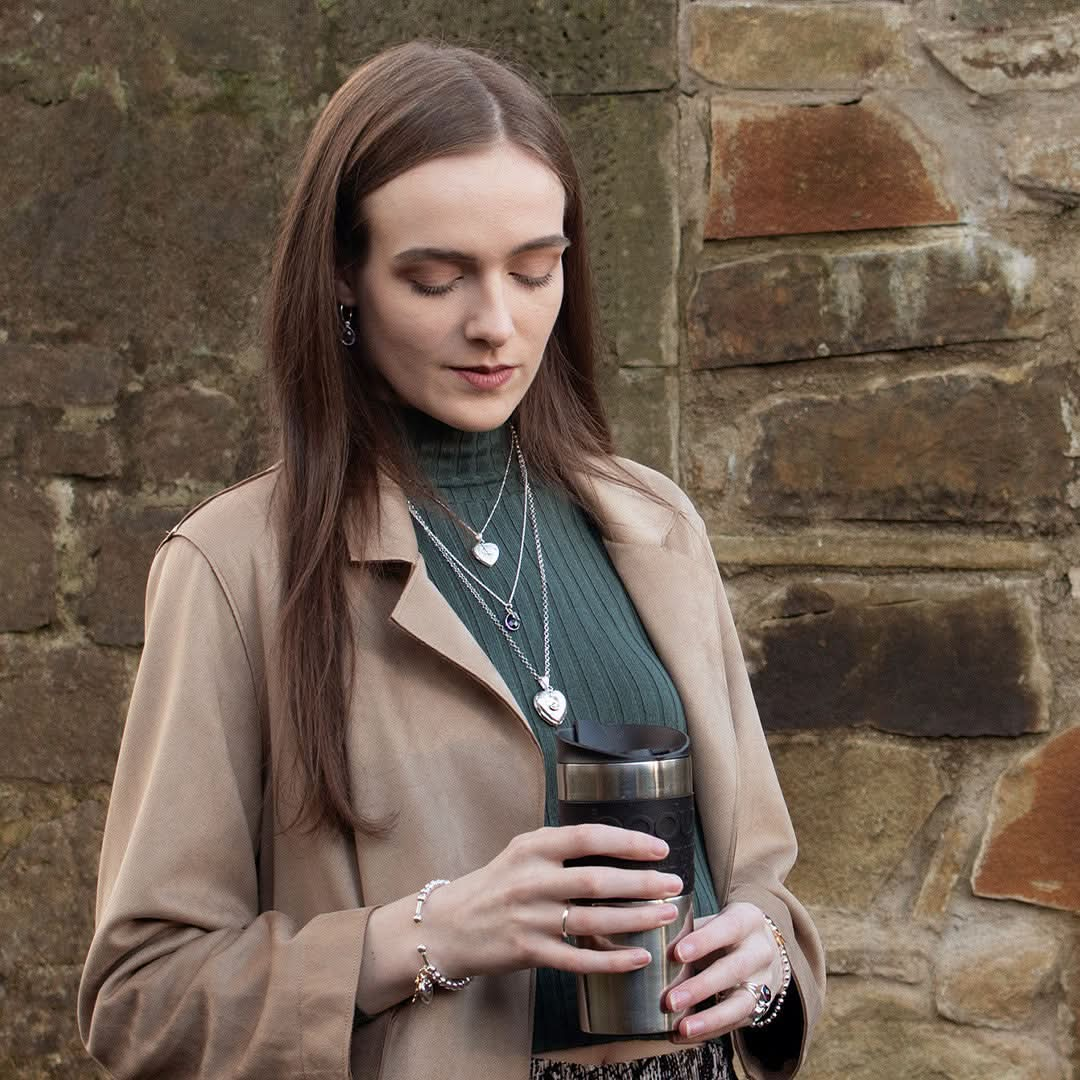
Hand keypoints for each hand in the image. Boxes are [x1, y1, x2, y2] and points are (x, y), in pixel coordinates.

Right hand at [419, 825, 684, 980]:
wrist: (448, 925)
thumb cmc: (495, 885)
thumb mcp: (522, 853)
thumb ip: (561, 848)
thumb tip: (616, 845)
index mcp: (533, 847)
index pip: (588, 837)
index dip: (628, 843)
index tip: (660, 848)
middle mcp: (531, 880)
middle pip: (597, 880)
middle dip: (642, 883)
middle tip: (674, 884)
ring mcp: (530, 918)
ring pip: (594, 920)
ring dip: (636, 918)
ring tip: (666, 914)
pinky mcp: (528, 952)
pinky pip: (579, 958)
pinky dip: (613, 960)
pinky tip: (640, 957)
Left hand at [663, 903, 784, 1040]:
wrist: (763, 946)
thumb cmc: (725, 930)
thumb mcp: (713, 920)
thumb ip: (689, 931)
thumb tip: (655, 946)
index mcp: (748, 920)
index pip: (727, 928)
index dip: (703, 941)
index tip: (677, 953)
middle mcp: (761, 952)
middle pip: (734, 970)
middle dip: (701, 987)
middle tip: (671, 1000)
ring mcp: (764, 982)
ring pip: (740, 1004)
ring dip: (709, 1019)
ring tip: (682, 1028)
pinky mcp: (760, 1007)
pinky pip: (735, 1023)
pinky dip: (709, 1031)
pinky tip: (684, 1035)